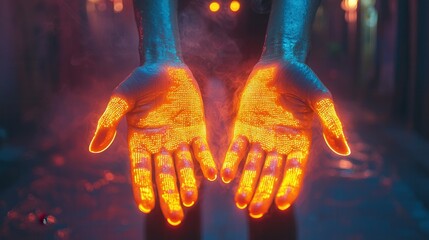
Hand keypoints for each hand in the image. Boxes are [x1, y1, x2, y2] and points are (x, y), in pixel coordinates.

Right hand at [89, 62, 216, 225]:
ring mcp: (179, 139)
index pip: (141, 171)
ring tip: (191, 201)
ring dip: (188, 183)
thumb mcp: (121, 100)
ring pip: (184, 167)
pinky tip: (213, 175)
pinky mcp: (196, 129)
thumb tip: (93, 149)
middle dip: (169, 196)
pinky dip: (206, 162)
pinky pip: (201, 150)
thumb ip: (108, 122)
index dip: (143, 188)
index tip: (146, 207)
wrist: (164, 66)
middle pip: (164, 176)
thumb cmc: (139, 81)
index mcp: (139, 142)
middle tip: (175, 217)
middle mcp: (160, 145)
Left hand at [221, 60, 349, 217]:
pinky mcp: (243, 127)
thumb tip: (345, 152)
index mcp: (299, 142)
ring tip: (239, 202)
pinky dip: (232, 162)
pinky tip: (225, 175)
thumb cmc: (303, 79)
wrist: (279, 62)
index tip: (281, 203)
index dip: (289, 186)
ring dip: (246, 184)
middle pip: (271, 174)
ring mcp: (260, 137)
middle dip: (263, 192)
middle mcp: (279, 144)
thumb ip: (330, 123)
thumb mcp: (320, 99)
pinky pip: (237, 148)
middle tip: (255, 211)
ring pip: (252, 166)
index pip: (294, 170)